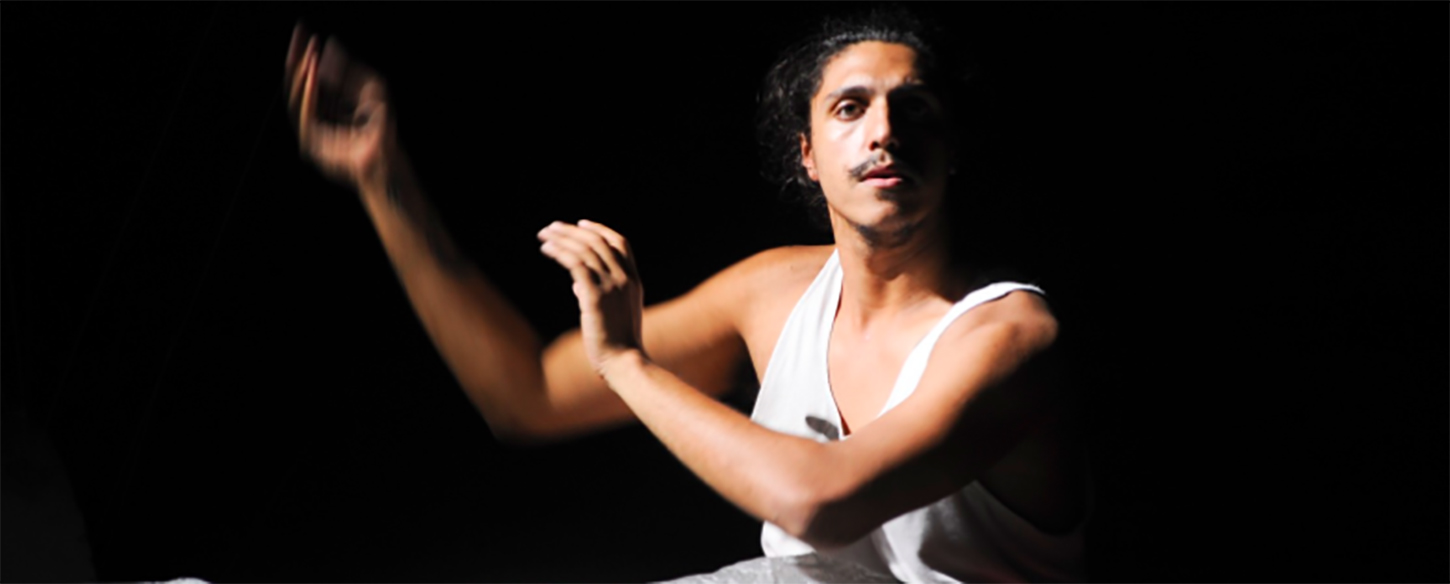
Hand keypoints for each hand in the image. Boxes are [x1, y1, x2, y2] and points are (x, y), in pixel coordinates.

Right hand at [284, 22, 393, 188]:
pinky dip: (308, 94)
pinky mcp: (312, 143)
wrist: (387, 157)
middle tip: (303, 38)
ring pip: (295, 98)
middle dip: (298, 59)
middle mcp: (314, 114)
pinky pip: (305, 115)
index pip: (308, 73)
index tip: (304, 30)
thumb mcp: (370, 89)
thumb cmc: (381, 126)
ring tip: (312, 55)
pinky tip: (314, 75)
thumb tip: (330, 45)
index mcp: (324, 101)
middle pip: (296, 83)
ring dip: (302, 74)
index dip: (304, 52)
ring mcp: (311, 129)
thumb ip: (349, 69)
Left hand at [537, 220, 645, 376]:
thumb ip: (598, 295)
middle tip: (552, 227)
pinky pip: (576, 264)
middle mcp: (625, 279)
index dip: (599, 229)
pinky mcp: (595, 297)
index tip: (580, 223)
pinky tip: (547, 249)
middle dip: (573, 230)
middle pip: (598, 241)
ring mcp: (612, 286)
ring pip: (585, 249)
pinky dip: (560, 252)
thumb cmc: (617, 344)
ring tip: (544, 235)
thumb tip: (577, 286)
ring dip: (562, 238)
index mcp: (633, 281)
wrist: (624, 362)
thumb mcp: (614, 314)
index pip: (620, 243)